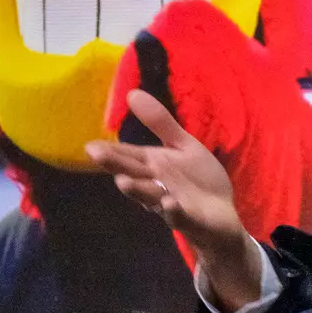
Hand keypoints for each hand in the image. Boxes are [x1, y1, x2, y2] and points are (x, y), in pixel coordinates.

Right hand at [85, 89, 264, 311]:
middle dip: (116, 166)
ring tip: (123, 181)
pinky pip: (179, 216)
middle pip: (134, 174)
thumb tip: (132, 93)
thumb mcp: (182, 146)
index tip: (90, 145)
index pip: (129, 156)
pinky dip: (173, 211)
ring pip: (151, 196)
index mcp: (153, 165)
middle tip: (96, 155)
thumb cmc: (197, 179)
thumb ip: (160, 123)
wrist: (221, 214)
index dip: (111, 151)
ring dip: (138, 189)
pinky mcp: (189, 219)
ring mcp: (170, 203)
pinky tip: (169, 204)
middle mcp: (156, 184)